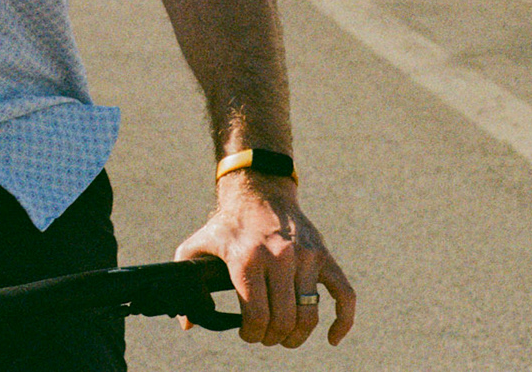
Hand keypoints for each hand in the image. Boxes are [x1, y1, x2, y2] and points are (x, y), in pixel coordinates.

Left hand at [175, 173, 355, 348]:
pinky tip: (331, 338)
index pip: (256, 316)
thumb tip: (187, 322)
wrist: (259, 193)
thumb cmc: (227, 225)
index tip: (247, 333)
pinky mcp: (324, 256)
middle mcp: (279, 257)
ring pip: (310, 314)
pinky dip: (343, 321)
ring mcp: (306, 257)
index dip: (252, 334)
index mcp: (247, 258)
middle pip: (284, 319)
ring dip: (299, 335)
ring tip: (286, 337)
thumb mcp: (198, 245)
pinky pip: (344, 295)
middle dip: (273, 337)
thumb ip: (187, 279)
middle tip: (265, 336)